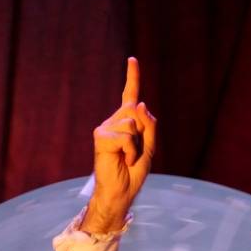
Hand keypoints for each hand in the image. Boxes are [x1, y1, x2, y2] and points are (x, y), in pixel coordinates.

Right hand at [83, 57, 156, 232]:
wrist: (121, 191)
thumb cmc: (133, 172)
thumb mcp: (150, 147)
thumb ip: (149, 125)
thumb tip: (141, 103)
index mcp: (125, 123)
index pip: (129, 96)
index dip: (132, 77)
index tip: (132, 59)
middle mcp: (113, 122)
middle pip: (136, 110)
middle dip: (143, 132)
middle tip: (134, 152)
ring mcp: (105, 129)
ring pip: (132, 123)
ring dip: (137, 144)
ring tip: (128, 158)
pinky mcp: (100, 137)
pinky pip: (126, 136)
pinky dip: (131, 150)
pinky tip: (124, 160)